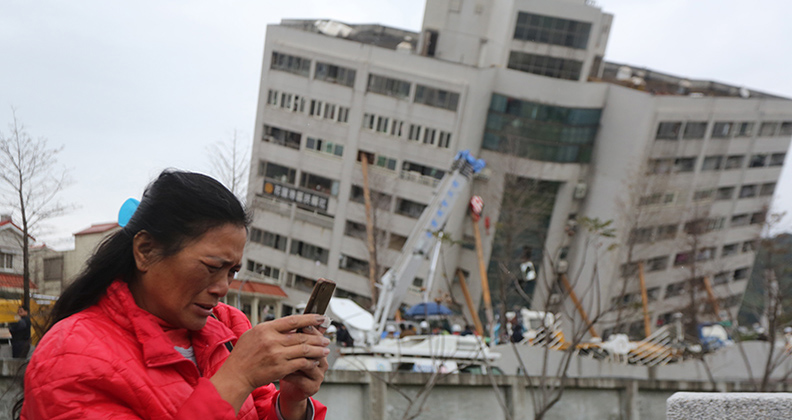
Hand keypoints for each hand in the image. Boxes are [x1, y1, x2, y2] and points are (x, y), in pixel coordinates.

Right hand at [210, 314, 329, 412]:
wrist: (236, 375)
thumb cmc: (243, 354)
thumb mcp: (254, 334)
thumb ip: (271, 329)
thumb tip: (291, 324)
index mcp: (266, 328)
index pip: (294, 320)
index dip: (310, 319)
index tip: (321, 318)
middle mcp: (272, 340)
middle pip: (302, 336)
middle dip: (318, 337)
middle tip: (326, 338)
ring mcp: (277, 355)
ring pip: (304, 349)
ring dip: (318, 349)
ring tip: (325, 349)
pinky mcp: (280, 368)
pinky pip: (301, 363)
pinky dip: (310, 361)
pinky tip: (315, 361)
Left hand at [278, 323, 329, 418]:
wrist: (291, 388)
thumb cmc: (290, 366)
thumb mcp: (290, 349)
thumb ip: (292, 335)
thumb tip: (290, 319)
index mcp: (318, 348)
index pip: (316, 334)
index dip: (309, 328)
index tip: (299, 324)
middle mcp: (322, 361)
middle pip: (315, 348)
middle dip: (301, 342)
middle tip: (288, 338)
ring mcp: (319, 374)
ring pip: (310, 363)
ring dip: (295, 360)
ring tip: (281, 357)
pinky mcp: (313, 386)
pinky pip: (301, 379)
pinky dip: (290, 375)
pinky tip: (281, 373)